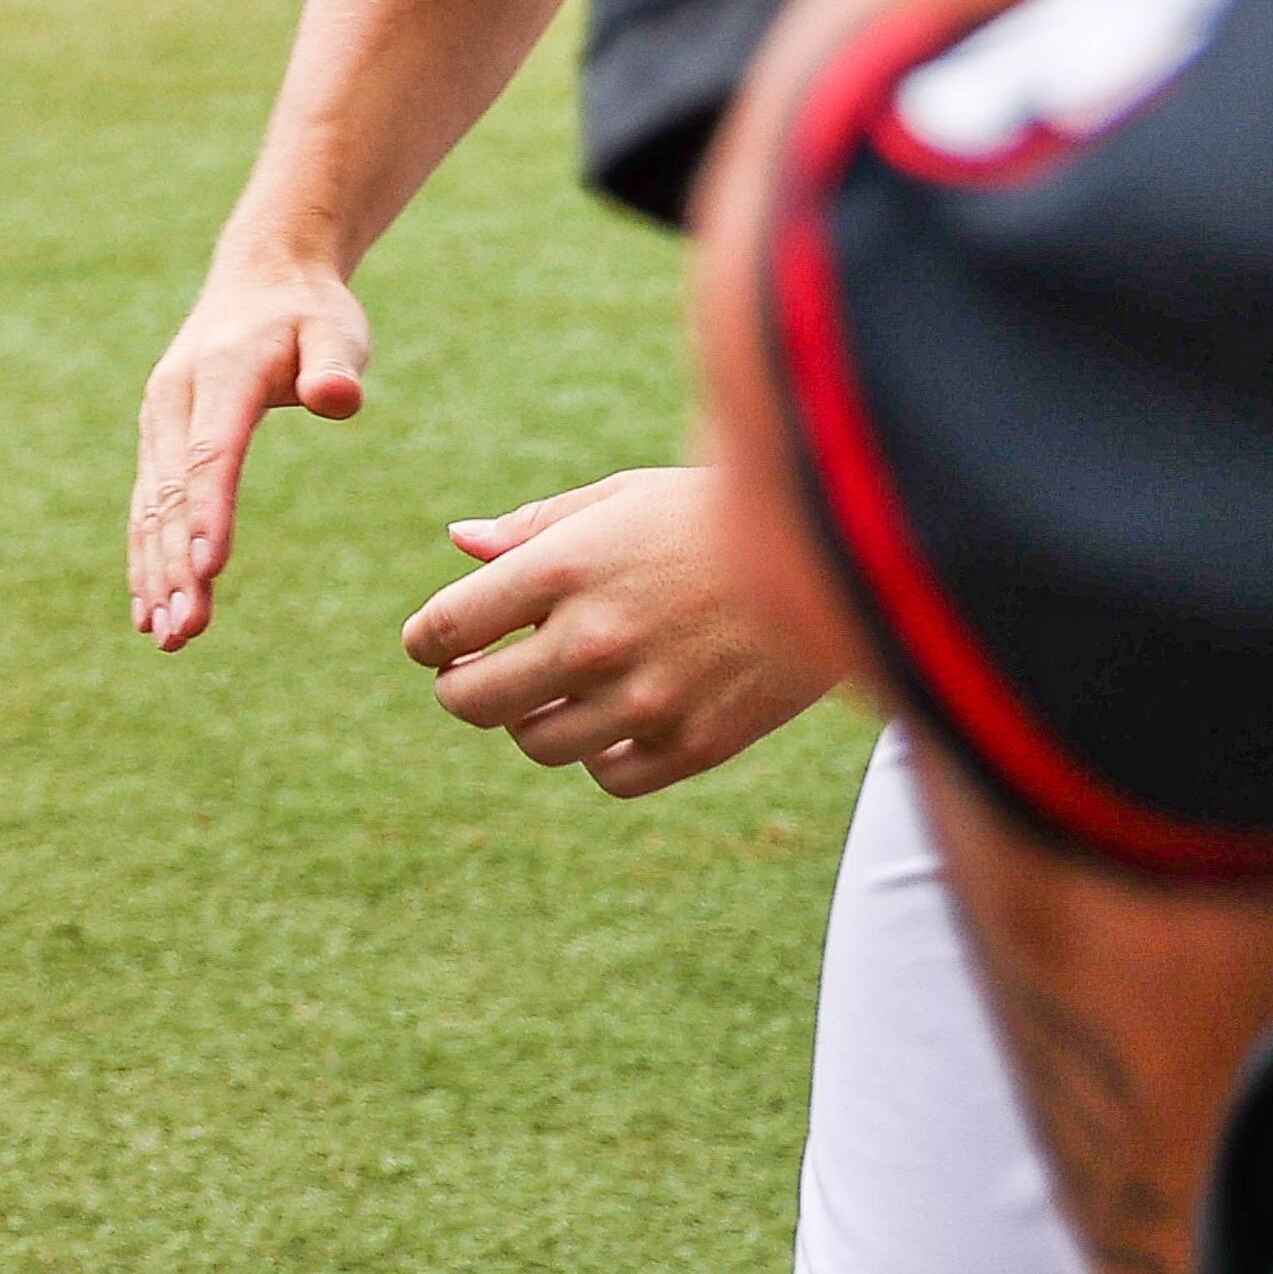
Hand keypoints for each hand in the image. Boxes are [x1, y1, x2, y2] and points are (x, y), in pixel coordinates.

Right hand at [130, 242, 371, 648]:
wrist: (259, 276)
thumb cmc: (308, 311)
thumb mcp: (336, 328)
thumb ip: (335, 364)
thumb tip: (338, 397)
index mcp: (218, 377)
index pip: (210, 455)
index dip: (206, 514)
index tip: (208, 570)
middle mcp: (173, 404)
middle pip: (168, 496)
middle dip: (174, 568)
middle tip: (183, 633)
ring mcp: (158, 425)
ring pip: (149, 510)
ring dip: (155, 576)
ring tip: (167, 638)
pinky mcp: (159, 444)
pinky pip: (146, 509)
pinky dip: (146, 559)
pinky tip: (149, 609)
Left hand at [400, 467, 842, 795]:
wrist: (844, 552)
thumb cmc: (717, 514)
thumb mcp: (622, 498)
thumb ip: (534, 527)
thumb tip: (459, 542)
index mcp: (563, 569)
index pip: (447, 628)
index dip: (428, 641)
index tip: (436, 644)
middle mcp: (595, 638)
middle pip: (473, 702)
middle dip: (461, 690)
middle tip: (473, 678)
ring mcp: (647, 696)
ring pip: (536, 743)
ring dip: (531, 721)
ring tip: (554, 693)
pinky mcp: (699, 741)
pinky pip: (608, 775)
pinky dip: (600, 755)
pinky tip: (614, 721)